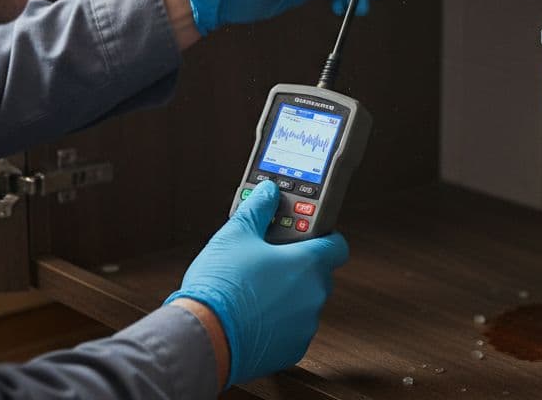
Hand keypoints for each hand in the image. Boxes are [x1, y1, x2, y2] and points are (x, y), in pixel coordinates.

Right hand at [164, 181, 348, 386]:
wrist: (204, 337)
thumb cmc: (221, 286)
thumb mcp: (235, 234)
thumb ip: (258, 209)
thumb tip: (268, 191)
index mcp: (308, 264)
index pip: (336, 244)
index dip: (322, 236)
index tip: (304, 233)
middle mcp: (314, 295)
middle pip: (317, 274)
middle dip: (296, 266)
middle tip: (267, 260)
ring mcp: (305, 326)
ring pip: (303, 303)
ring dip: (286, 296)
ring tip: (252, 290)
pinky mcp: (292, 351)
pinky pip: (291, 330)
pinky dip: (277, 323)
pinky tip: (251, 316)